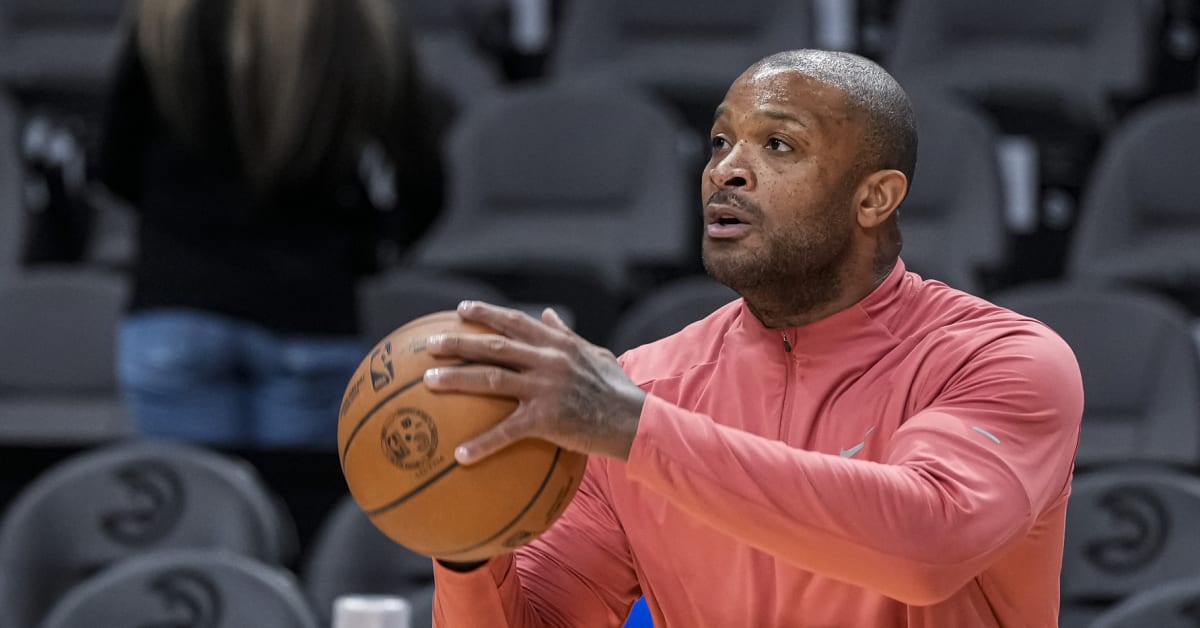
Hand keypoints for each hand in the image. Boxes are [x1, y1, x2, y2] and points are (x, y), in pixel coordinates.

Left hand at [423, 301, 646, 464]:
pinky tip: (460, 455)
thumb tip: (548, 314)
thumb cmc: (618, 391)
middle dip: (458, 341)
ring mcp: (546, 388)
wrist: (636, 422)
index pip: (515, 322)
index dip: (486, 314)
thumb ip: (568, 335)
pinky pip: (507, 431)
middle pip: (494, 345)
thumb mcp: (596, 355)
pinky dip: (482, 443)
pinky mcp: (547, 418)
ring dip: (456, 379)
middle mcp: (548, 360)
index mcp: (558, 344)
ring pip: (492, 378)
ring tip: (429, 381)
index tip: (461, 309)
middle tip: (430, 343)